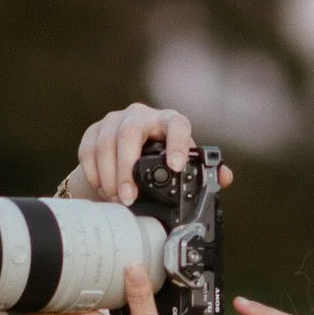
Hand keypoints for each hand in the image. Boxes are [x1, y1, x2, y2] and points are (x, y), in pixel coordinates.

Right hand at [69, 101, 195, 201]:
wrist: (127, 159)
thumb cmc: (161, 162)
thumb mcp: (182, 167)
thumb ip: (204, 173)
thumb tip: (225, 177)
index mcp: (169, 121)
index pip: (177, 124)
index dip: (177, 143)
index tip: (176, 167)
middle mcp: (142, 115)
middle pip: (131, 133)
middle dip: (127, 168)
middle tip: (129, 197)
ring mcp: (115, 120)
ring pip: (107, 142)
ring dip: (109, 174)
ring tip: (116, 199)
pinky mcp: (94, 130)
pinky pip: (88, 148)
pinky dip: (94, 173)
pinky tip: (102, 190)